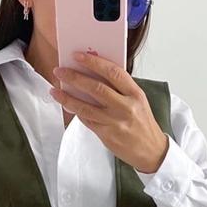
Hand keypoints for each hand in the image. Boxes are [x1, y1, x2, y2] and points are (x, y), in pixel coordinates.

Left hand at [51, 51, 168, 172]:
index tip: (77, 56)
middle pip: (95, 88)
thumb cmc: (142, 123)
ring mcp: (115, 122)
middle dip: (74, 77)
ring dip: (67, 97)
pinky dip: (76, 111)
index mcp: (135, 94)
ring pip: (85, 107)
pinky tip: (67, 105)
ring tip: (55, 90)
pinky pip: (87, 120)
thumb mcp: (137, 101)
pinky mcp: (107, 135)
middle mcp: (125, 107)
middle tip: (60, 71)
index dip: (93, 62)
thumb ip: (119, 89)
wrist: (151, 150)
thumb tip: (93, 74)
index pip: (112, 72)